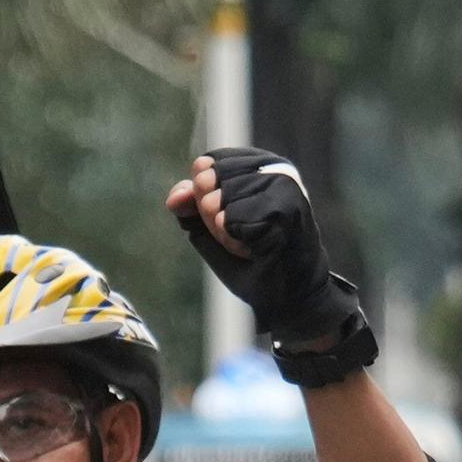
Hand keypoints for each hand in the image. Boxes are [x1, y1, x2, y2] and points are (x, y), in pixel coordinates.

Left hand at [168, 148, 373, 373]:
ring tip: (253, 245)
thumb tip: (175, 200)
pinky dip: (235, 243)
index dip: (202, 198)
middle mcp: (275, 167)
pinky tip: (259, 251)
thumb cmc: (252, 261)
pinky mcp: (286, 208)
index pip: (204, 165)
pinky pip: (231, 221)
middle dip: (212, 218)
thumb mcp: (210, 228)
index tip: (230, 221)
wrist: (287, 298)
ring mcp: (284, 185)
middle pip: (207, 181)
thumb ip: (188, 206)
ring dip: (225, 233)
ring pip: (216, 202)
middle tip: (243, 237)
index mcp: (259, 162)